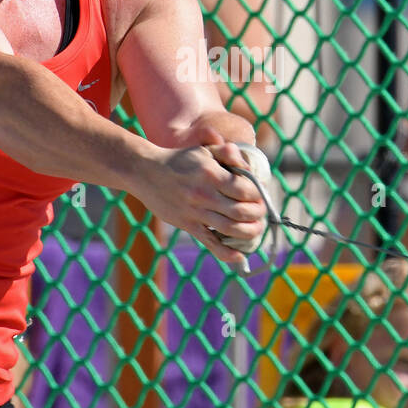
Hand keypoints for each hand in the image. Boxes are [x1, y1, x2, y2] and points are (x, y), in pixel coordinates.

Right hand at [131, 127, 266, 268]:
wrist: (146, 172)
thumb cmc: (179, 160)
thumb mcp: (204, 150)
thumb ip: (227, 153)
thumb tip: (247, 167)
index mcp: (211, 174)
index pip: (246, 190)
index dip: (258, 194)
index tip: (260, 195)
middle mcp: (204, 195)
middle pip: (242, 211)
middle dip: (258, 214)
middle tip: (261, 213)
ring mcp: (195, 212)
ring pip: (231, 229)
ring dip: (250, 232)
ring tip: (257, 229)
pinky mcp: (187, 225)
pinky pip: (210, 243)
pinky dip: (227, 253)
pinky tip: (240, 256)